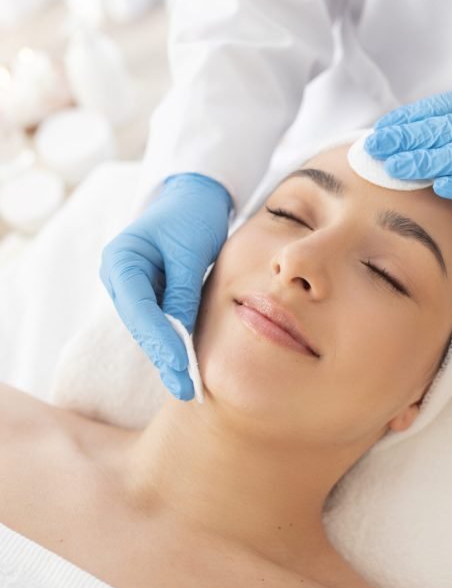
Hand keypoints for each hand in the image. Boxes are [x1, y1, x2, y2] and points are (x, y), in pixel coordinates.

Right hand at [100, 173, 232, 399]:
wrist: (194, 199)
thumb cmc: (192, 216)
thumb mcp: (191, 251)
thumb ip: (183, 293)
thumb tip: (181, 337)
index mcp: (121, 258)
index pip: (138, 306)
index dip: (159, 338)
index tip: (180, 364)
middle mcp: (120, 277)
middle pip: (140, 324)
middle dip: (163, 356)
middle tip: (185, 388)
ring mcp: (131, 288)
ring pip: (149, 328)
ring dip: (168, 355)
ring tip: (187, 386)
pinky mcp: (148, 295)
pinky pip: (159, 322)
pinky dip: (173, 341)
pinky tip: (186, 366)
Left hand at [364, 85, 451, 199]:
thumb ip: (444, 128)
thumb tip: (395, 133)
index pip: (443, 108)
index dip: (410, 118)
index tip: (380, 130)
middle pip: (448, 128)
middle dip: (409, 137)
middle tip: (376, 148)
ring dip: (428, 160)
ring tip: (396, 167)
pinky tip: (441, 186)